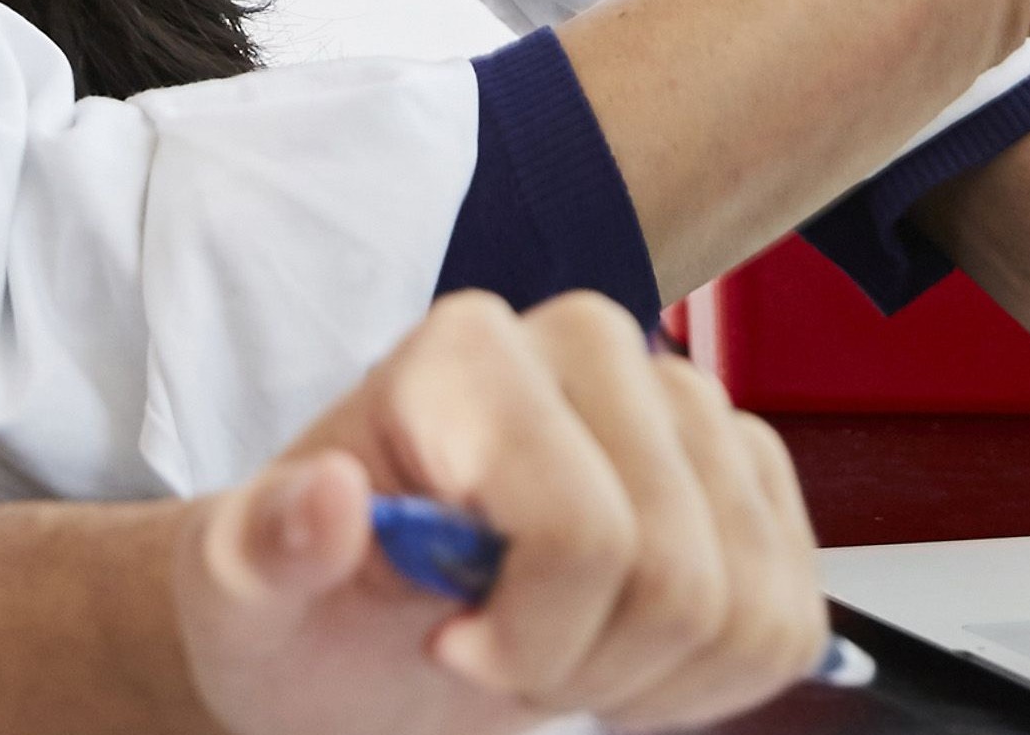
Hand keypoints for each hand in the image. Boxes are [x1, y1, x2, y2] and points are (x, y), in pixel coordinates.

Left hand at [172, 291, 824, 734]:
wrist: (350, 631)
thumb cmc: (305, 603)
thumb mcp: (237, 596)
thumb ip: (264, 548)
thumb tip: (327, 499)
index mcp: (468, 354)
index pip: (584, 532)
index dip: (527, 639)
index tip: (448, 645)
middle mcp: (593, 349)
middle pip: (676, 575)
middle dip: (585, 668)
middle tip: (499, 661)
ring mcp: (684, 410)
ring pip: (746, 604)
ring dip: (649, 679)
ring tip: (556, 653)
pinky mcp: (747, 478)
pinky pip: (792, 617)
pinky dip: (713, 679)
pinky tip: (623, 657)